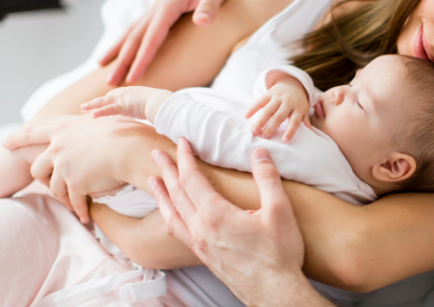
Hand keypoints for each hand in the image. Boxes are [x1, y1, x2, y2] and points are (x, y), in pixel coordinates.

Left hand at [4, 115, 140, 223]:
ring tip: (73, 204)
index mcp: (64, 128)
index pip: (33, 132)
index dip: (18, 137)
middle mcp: (59, 147)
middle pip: (38, 167)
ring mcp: (65, 166)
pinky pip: (74, 201)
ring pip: (54, 188)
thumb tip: (88, 111)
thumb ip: (90, 118)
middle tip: (43, 185)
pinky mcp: (76, 183)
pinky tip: (85, 216)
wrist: (132, 149)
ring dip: (64, 198)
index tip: (5, 143)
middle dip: (41, 179)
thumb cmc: (126, 131)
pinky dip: (80, 209)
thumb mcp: (103, 118)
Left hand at [81, 86, 172, 122]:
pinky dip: (100, 112)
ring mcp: (123, 98)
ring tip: (82, 109)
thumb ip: (149, 108)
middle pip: (106, 98)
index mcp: (131, 92)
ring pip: (103, 102)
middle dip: (95, 103)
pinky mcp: (124, 106)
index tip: (97, 106)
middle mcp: (125, 93)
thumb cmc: (162, 104)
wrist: (164, 102)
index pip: (115, 97)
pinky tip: (92, 116)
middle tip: (83, 108)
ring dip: (92, 105)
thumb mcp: (153, 105)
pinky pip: (109, 110)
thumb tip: (153, 115)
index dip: (105, 102)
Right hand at [100, 0, 238, 84]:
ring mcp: (159, 7)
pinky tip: (123, 48)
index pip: (152, 38)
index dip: (142, 59)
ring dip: (118, 50)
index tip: (133, 79)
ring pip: (133, 31)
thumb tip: (202, 21)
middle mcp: (158, 6)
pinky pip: (141, 27)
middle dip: (122, 61)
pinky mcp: (163, 8)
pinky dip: (128, 39)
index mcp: (169, 5)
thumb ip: (210, 5)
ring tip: (102, 66)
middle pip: (135, 37)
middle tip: (108, 83)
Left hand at [150, 140, 308, 304]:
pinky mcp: (204, 256)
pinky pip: (178, 230)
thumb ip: (268, 178)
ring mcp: (200, 245)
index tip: (181, 142)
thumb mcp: (279, 210)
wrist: (274, 292)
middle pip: (176, 194)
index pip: (192, 179)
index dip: (185, 158)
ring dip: (162, 194)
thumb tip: (260, 152)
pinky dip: (169, 215)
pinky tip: (172, 214)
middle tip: (157, 153)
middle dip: (166, 171)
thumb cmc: (278, 254)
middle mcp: (201, 230)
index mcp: (216, 215)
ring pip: (172, 214)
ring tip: (154, 181)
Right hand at [246, 75, 311, 141]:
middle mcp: (288, 102)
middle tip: (263, 137)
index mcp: (298, 108)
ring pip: (268, 109)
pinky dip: (253, 108)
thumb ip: (305, 121)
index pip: (295, 121)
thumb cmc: (298, 102)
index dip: (291, 130)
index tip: (285, 140)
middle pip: (279, 116)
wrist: (292, 83)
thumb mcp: (304, 110)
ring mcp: (278, 97)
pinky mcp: (270, 93)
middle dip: (271, 127)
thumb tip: (313, 135)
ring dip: (260, 120)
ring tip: (254, 131)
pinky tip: (246, 116)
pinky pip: (260, 100)